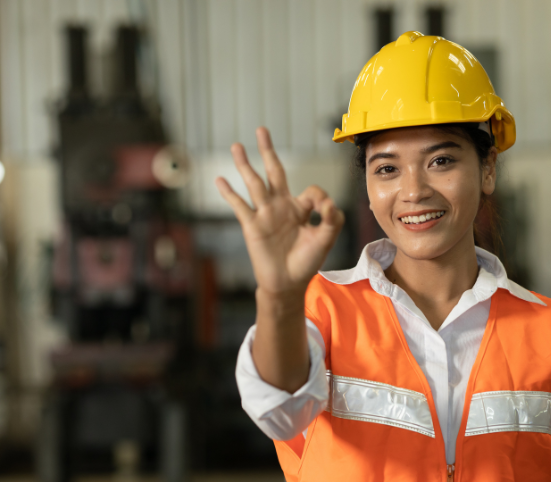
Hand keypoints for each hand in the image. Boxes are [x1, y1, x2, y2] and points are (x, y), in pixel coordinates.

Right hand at [215, 127, 344, 296]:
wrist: (287, 283)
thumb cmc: (306, 262)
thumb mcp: (325, 239)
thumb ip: (331, 218)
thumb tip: (326, 201)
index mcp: (300, 208)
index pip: (311, 190)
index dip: (320, 196)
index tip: (323, 210)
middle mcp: (281, 206)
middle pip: (274, 171)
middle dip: (268, 151)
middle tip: (262, 130)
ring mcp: (264, 214)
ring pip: (254, 183)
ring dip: (244, 164)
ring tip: (236, 146)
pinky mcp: (251, 225)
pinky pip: (239, 205)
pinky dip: (229, 192)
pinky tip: (219, 180)